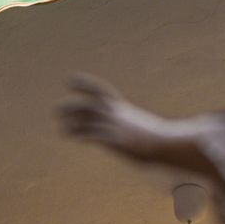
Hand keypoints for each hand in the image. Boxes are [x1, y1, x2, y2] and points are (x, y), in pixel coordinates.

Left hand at [58, 74, 174, 163]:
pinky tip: (76, 140)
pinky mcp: (117, 140)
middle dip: (70, 106)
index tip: (69, 80)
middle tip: (55, 111)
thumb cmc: (157, 137)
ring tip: (62, 130)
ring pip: (87, 121)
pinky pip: (94, 136)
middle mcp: (116, 114)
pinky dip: (83, 136)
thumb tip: (125, 125)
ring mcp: (115, 127)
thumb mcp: (138, 124)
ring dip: (71, 124)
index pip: (100, 89)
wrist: (168, 143)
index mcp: (121, 108)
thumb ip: (128, 123)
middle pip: (88, 105)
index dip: (83, 83)